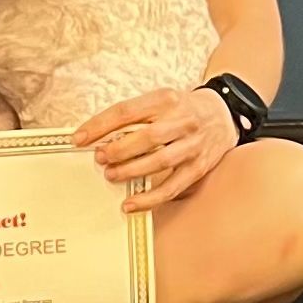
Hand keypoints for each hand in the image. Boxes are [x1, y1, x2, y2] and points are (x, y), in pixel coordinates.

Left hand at [75, 86, 236, 213]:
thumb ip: (135, 116)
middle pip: (147, 137)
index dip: (100, 125)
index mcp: (166, 100)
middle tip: (100, 157)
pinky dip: (150, 198)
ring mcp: (193, 146)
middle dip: (119, 149)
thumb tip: (98, 136)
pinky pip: (172, 187)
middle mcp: (182, 121)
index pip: (127, 111)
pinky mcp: (199, 167)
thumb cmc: (183, 109)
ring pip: (160, 162)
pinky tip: (131, 203)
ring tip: (111, 175)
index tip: (79, 137)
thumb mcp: (160, 101)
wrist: (223, 114)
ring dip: (132, 171)